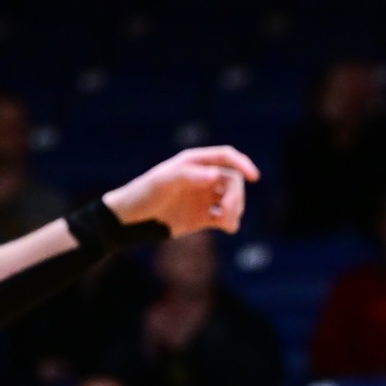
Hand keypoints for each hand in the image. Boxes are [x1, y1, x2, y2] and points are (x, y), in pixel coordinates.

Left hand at [103, 146, 258, 235]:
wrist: (131, 220)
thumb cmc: (143, 194)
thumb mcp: (162, 181)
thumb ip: (188, 175)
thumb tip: (215, 175)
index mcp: (195, 163)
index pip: (226, 157)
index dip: (243, 164)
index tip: (254, 177)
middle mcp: (204, 178)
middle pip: (234, 181)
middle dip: (236, 195)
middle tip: (228, 211)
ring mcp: (205, 198)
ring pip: (234, 200)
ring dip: (236, 210)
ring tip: (225, 222)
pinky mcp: (205, 217)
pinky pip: (227, 218)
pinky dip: (231, 222)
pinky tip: (227, 227)